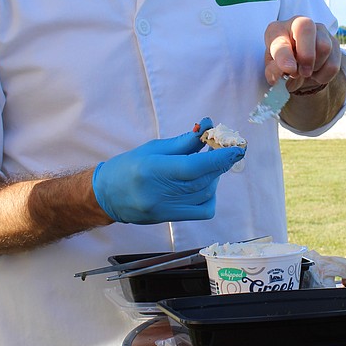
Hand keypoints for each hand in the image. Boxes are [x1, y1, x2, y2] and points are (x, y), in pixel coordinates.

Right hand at [92, 121, 243, 223]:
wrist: (107, 196)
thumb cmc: (129, 166)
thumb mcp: (154, 148)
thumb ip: (184, 141)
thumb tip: (209, 126)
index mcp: (153, 170)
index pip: (193, 167)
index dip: (219, 158)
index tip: (238, 148)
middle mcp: (160, 193)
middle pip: (202, 179)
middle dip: (221, 163)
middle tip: (227, 149)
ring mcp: (166, 210)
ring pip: (205, 194)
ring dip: (215, 176)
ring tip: (209, 163)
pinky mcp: (170, 219)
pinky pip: (203, 210)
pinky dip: (210, 195)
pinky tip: (205, 184)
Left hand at [263, 17, 341, 92]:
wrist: (297, 61)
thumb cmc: (282, 61)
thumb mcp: (272, 67)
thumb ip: (273, 71)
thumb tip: (283, 73)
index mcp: (278, 30)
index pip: (281, 39)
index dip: (285, 56)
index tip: (289, 69)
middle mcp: (301, 24)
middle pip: (308, 31)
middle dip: (306, 56)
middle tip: (300, 72)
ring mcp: (320, 31)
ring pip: (324, 47)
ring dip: (314, 67)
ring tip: (305, 71)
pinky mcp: (334, 43)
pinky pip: (333, 64)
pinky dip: (324, 75)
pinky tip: (315, 72)